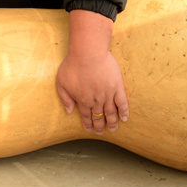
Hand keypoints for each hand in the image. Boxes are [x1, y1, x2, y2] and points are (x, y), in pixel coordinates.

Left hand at [55, 10, 128, 133]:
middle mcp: (96, 101)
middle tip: (100, 132)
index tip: (90, 129)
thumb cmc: (73, 65)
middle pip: (99, 117)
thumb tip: (69, 111)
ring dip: (112, 122)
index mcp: (83, 101)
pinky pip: (122, 102)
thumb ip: (65, 98)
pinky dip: (124, 111)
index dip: (88, 124)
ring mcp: (108, 94)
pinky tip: (124, 118)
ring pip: (111, 112)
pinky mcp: (117, 87)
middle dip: (100, 126)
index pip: (86, 116)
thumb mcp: (62, 83)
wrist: (87, 53)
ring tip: (113, 129)